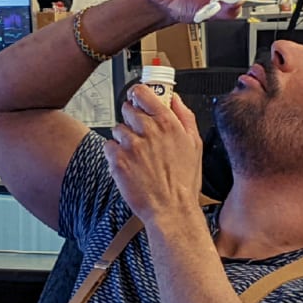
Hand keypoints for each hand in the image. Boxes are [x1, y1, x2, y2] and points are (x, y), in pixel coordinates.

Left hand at [103, 86, 202, 224]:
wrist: (171, 210)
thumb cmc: (183, 182)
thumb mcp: (194, 144)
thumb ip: (184, 116)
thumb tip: (175, 98)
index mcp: (167, 123)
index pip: (142, 92)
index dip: (137, 94)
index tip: (138, 98)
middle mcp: (148, 131)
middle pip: (127, 109)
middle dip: (132, 119)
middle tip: (140, 135)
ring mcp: (131, 145)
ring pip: (117, 129)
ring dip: (124, 139)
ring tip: (137, 155)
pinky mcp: (118, 160)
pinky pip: (108, 146)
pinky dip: (115, 154)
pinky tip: (128, 165)